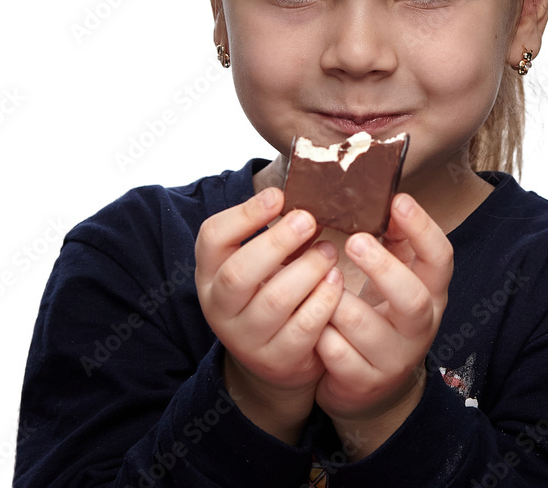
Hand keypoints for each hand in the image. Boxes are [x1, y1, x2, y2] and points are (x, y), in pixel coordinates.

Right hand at [194, 187, 343, 442]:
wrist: (279, 356)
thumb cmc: (273, 288)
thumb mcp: (261, 260)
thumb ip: (274, 228)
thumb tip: (309, 186)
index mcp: (211, 272)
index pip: (212, 237)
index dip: (244, 214)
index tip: (278, 196)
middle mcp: (220, 306)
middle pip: (239, 272)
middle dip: (277, 241)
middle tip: (310, 219)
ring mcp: (246, 338)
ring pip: (274, 301)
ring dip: (307, 270)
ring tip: (330, 251)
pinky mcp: (277, 360)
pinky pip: (302, 329)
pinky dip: (323, 301)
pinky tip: (336, 282)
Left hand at [314, 194, 452, 456]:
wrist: (371, 385)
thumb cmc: (380, 313)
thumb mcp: (396, 276)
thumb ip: (395, 239)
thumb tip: (388, 194)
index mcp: (431, 293)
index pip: (441, 258)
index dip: (423, 228)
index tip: (398, 200)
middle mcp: (419, 327)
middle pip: (412, 299)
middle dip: (383, 268)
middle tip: (355, 241)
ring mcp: (393, 359)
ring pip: (367, 329)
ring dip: (339, 302)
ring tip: (320, 281)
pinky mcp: (364, 382)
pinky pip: (338, 356)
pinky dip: (321, 336)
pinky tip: (311, 320)